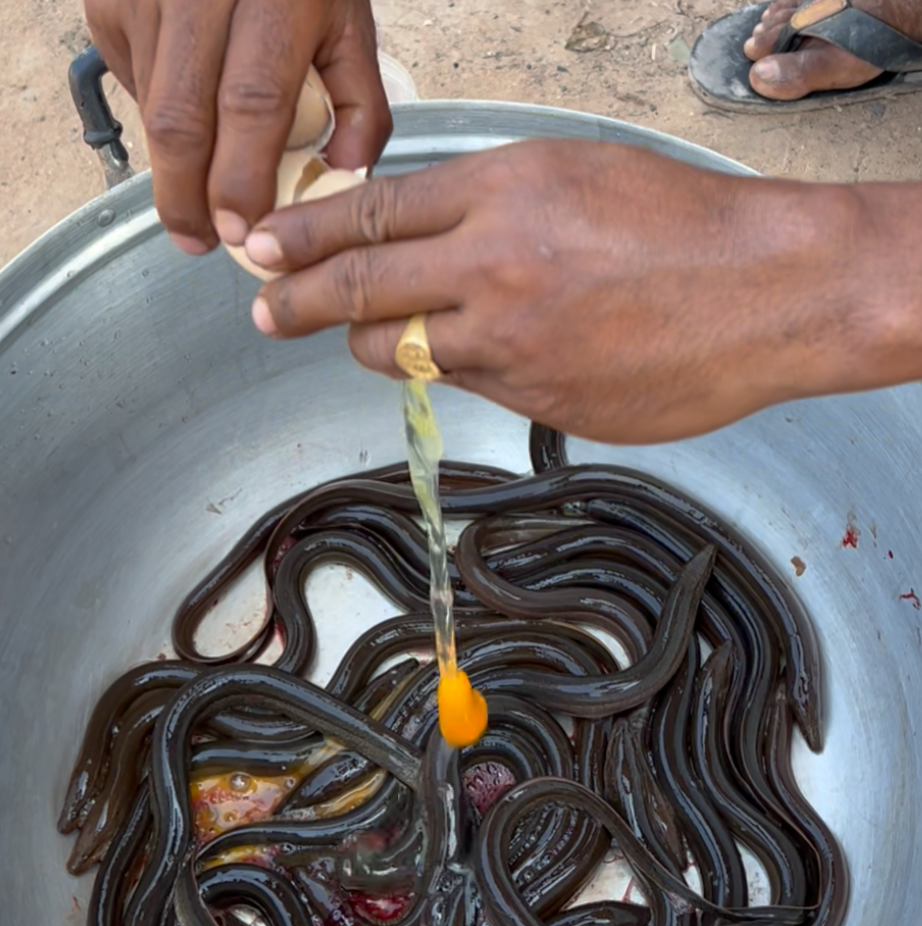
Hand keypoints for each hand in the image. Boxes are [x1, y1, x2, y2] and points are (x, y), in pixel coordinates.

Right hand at [85, 0, 390, 254]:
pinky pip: (130, 82)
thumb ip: (360, 109)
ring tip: (197, 194)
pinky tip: (188, 117)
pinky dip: (156, 116)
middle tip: (200, 240)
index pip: (251, 105)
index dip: (240, 180)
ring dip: (172, 166)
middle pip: (182, 119)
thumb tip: (339, 183)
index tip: (240, 231)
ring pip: (152, 108)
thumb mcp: (350, 28)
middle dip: (188, 197)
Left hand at [242, 139, 896, 444]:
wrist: (765, 292)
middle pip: (358, 286)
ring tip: (365, 337)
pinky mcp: (538, 398)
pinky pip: (467, 388)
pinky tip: (485, 356)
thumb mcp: (575, 176)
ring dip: (370, 344)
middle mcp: (496, 264)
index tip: (264, 247)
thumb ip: (489, 209)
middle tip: (264, 311)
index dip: (303, 234)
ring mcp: (514, 340)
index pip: (370, 212)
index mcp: (505, 191)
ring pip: (397, 350)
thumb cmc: (682, 225)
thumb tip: (421, 244)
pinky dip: (459, 372)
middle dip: (294, 302)